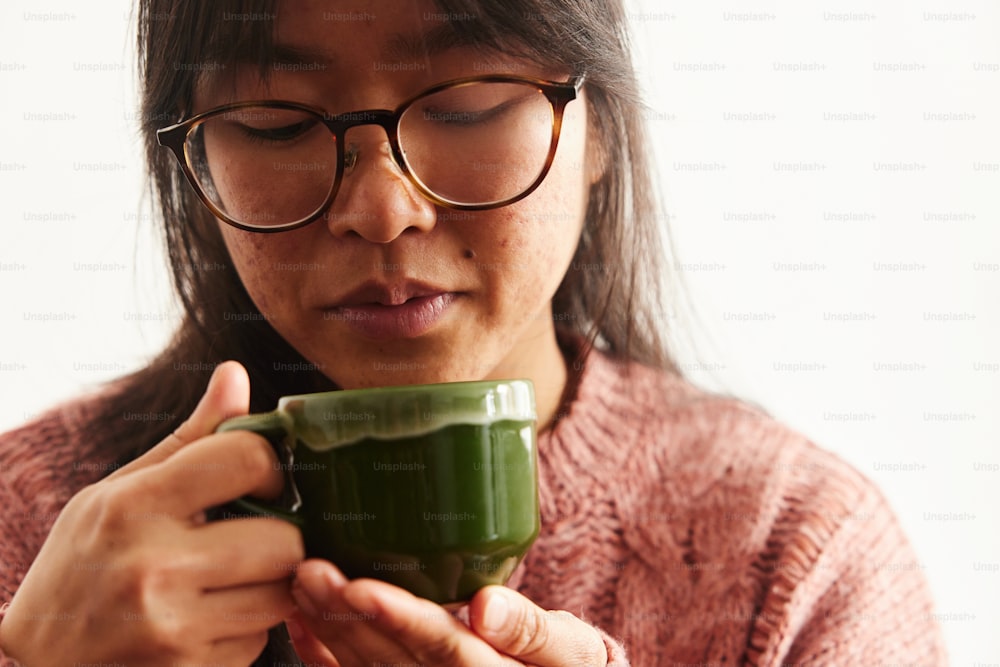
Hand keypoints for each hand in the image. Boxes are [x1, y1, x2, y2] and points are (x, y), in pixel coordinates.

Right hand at [0, 362, 304, 666]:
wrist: (37, 665)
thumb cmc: (81, 567)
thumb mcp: (118, 493)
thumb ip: (188, 439)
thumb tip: (236, 374)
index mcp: (135, 505)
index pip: (247, 458)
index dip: (270, 465)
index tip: (262, 479)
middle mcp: (155, 566)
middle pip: (284, 540)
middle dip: (279, 537)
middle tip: (253, 537)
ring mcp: (172, 628)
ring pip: (281, 594)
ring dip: (269, 585)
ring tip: (231, 579)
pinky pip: (259, 642)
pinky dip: (247, 630)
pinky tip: (209, 619)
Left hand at [287, 560, 608, 666]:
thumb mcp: (576, 652)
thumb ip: (534, 632)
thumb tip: (486, 606)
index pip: (442, 650)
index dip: (399, 621)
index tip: (360, 589)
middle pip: (392, 662)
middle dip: (346, 618)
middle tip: (310, 572)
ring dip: (329, 630)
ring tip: (302, 585)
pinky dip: (324, 658)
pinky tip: (302, 625)